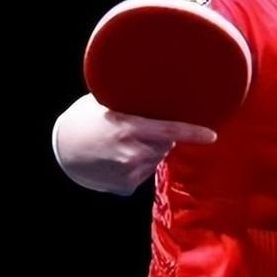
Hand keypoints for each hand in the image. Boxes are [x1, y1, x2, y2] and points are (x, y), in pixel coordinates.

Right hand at [53, 93, 217, 194]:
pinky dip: (139, 165)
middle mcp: (132, 153)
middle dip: (160, 136)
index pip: (171, 130)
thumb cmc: (89, 119)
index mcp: (130, 128)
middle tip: (139, 128)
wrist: (64, 148)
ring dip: (150, 151)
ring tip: (125, 143)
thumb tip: (165, 89)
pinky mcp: (126, 186)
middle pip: (166, 144)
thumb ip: (137, 104)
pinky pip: (145, 172)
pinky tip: (120, 158)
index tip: (212, 135)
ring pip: (156, 158)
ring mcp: (129, 172)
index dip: (194, 133)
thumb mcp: (110, 104)